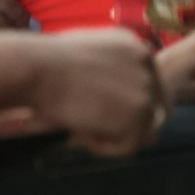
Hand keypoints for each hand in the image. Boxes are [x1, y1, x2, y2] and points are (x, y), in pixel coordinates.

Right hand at [24, 28, 166, 156]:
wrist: (38, 68)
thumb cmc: (46, 63)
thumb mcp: (86, 57)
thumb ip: (107, 73)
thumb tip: (111, 106)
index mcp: (134, 46)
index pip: (150, 85)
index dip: (129, 106)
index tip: (105, 116)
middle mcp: (147, 62)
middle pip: (156, 108)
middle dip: (130, 124)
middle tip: (98, 132)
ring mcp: (147, 88)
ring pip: (145, 131)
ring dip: (115, 137)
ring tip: (82, 130)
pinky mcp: (141, 112)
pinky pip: (130, 146)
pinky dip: (105, 148)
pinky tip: (82, 133)